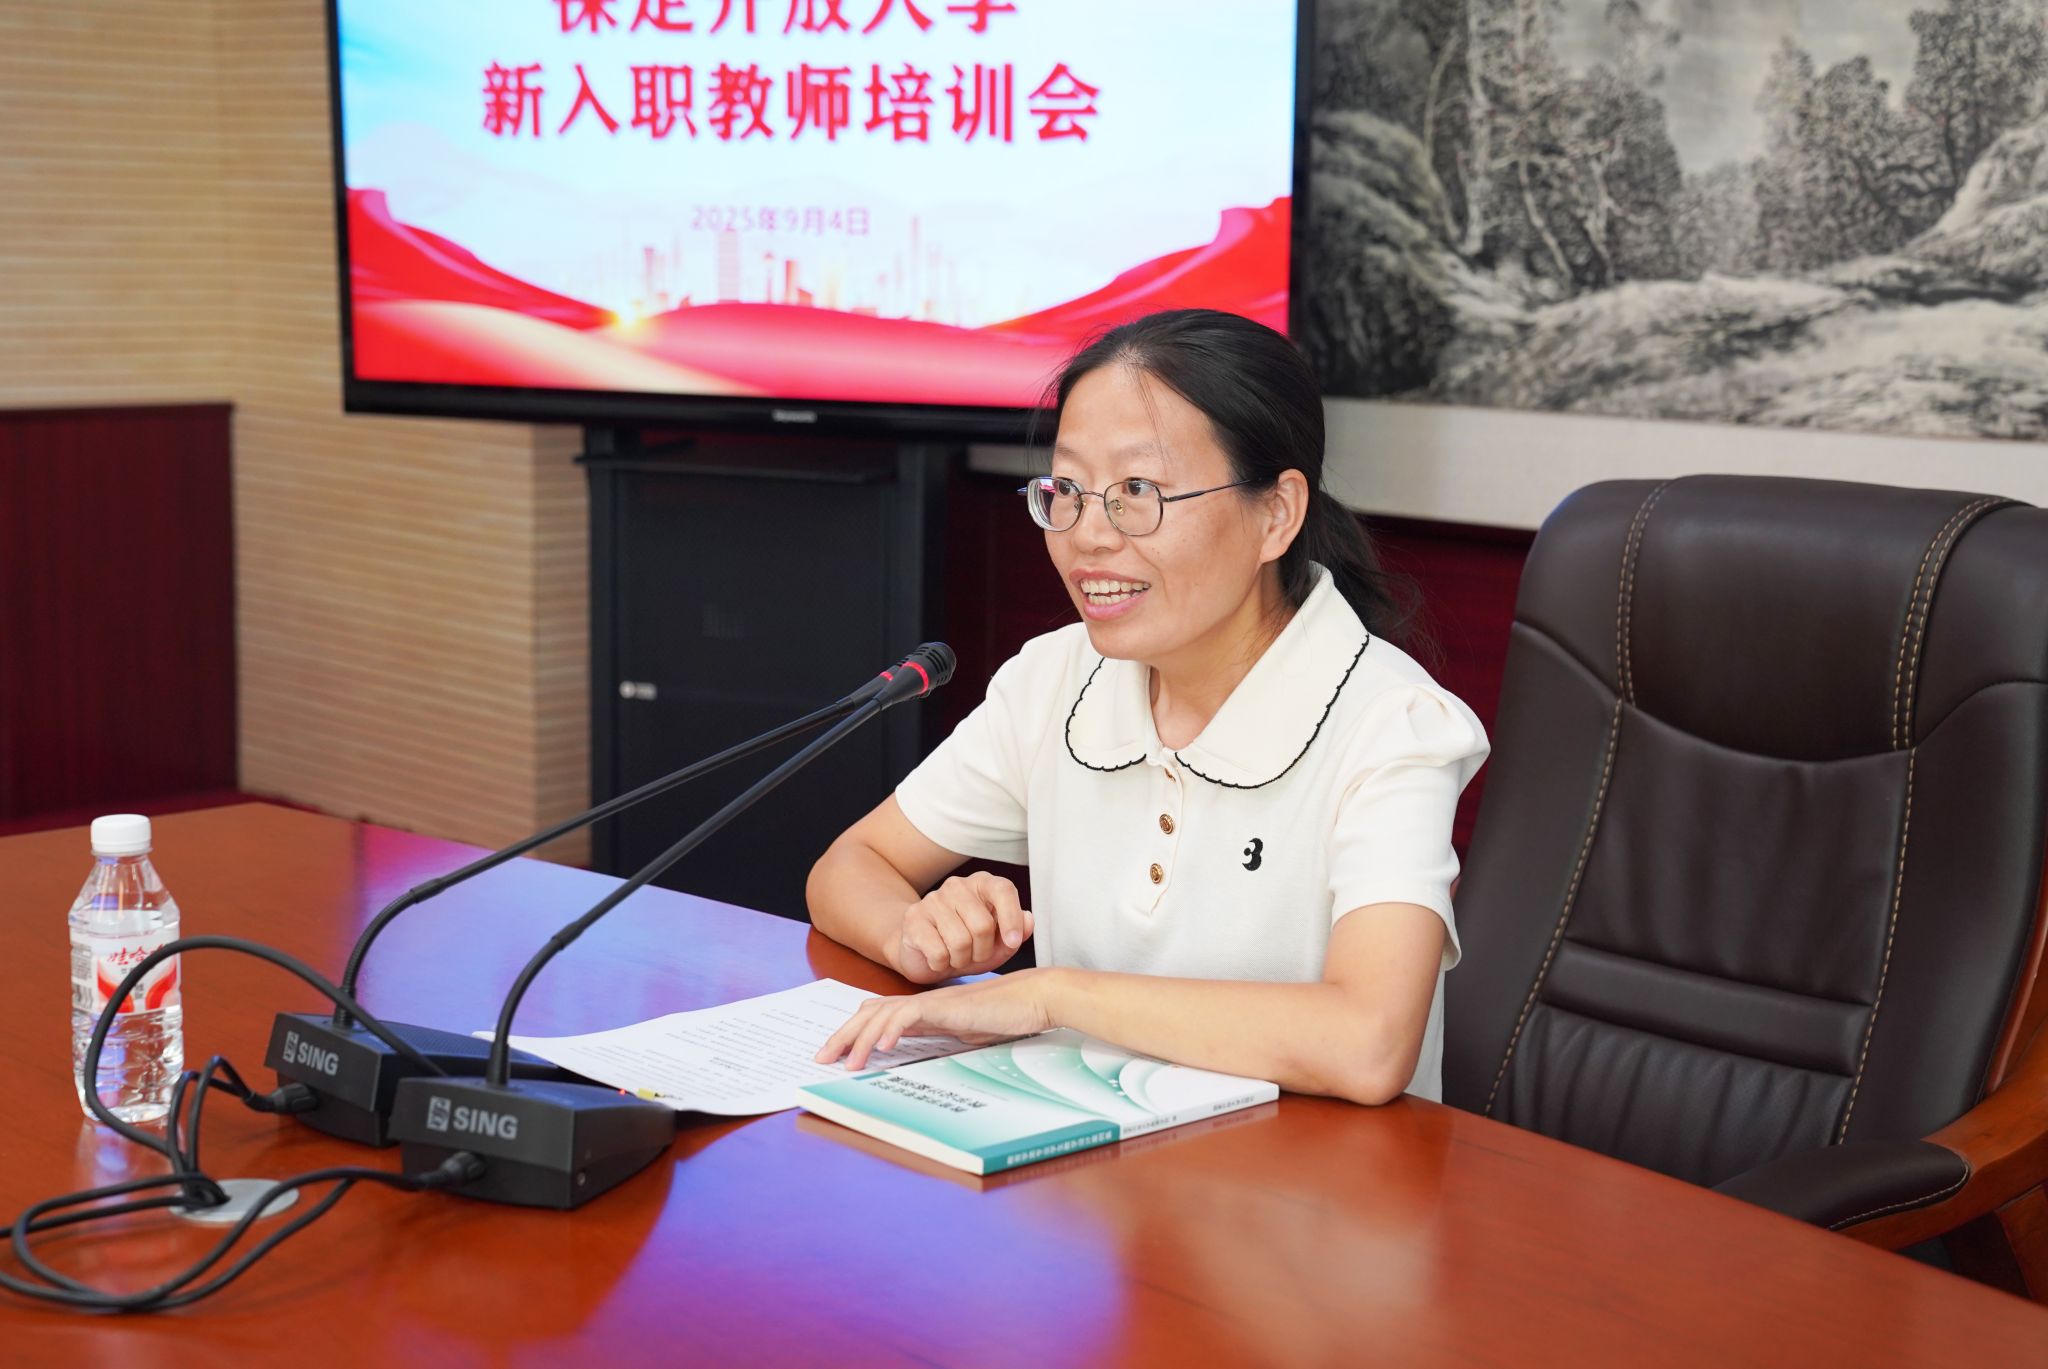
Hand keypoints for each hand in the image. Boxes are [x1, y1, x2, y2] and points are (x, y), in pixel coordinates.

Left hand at [815, 970, 1057, 1070]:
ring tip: (849, 1064)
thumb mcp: (964, 1033)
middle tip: (821, 1058)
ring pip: (884, 1014)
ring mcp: (933, 1002)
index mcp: (925, 1010)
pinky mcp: (947, 1005)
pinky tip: (882, 1046)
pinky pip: (911, 1014)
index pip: (878, 1016)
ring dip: (861, 1040)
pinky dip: (893, 1030)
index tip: (836, 1055)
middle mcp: (923, 1003)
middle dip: (842, 1036)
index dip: (853, 1032)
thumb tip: (916, 1051)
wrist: (1033, 998)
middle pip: (870, 1013)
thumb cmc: (1006, 1016)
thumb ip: (939, 1036)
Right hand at [891, 872, 1033, 983]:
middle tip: (975, 955)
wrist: (923, 952)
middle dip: (983, 951)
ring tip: (956, 956)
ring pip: (960, 941)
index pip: (1003, 889)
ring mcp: (933, 899)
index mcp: (982, 884)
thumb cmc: (967, 946)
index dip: (1011, 918)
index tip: (1011, 942)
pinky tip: (938, 958)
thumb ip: (1017, 933)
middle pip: (983, 925)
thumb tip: (1028, 919)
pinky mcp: (913, 918)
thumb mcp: (997, 945)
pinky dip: (942, 964)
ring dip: (962, 960)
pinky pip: (938, 952)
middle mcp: (957, 886)